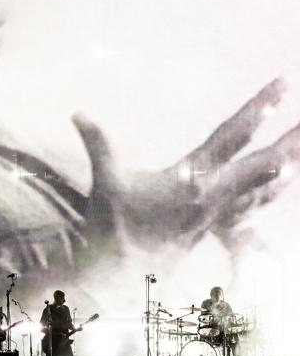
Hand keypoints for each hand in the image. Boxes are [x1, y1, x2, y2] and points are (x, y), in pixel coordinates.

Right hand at [74, 78, 296, 255]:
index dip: (257, 110)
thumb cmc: (115, 224)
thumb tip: (78, 112)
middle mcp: (216, 194)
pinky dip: (276, 188)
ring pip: (270, 185)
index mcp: (192, 178)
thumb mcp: (107, 181)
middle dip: (296, 139)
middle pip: (268, 163)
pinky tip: (286, 178)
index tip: (282, 85)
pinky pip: (258, 203)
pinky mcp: (219, 225)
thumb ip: (98, 143)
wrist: (122, 270)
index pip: (232, 137)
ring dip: (294, 163)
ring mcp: (221, 212)